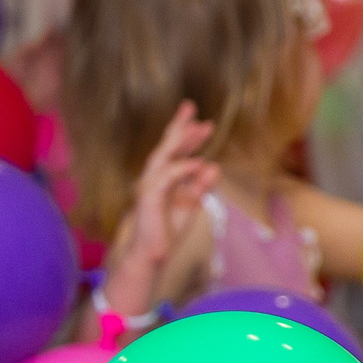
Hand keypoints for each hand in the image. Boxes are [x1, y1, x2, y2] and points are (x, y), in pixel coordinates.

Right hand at [100, 103, 218, 312]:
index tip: (203, 120)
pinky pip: (166, 178)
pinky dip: (182, 168)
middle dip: (179, 127)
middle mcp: (154, 178)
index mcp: (165, 179)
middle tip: (191, 107)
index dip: (186, 134)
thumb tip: (214, 166)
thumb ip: (201, 186)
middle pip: (166, 147)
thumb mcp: (191, 205)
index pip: (174, 151)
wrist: (150, 255)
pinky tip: (199, 162)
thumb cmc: (167, 231)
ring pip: (163, 157)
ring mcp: (149, 186)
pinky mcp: (148, 198)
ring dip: (181, 142)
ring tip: (199, 129)